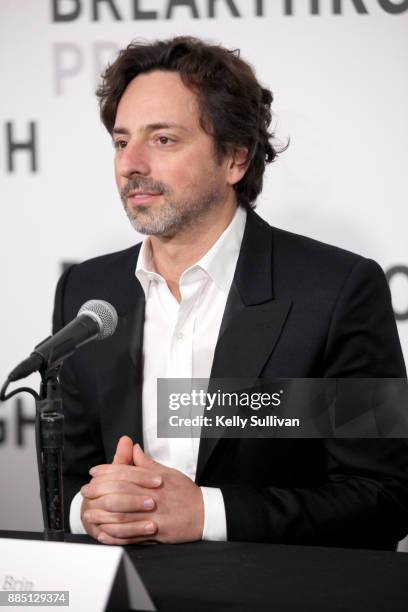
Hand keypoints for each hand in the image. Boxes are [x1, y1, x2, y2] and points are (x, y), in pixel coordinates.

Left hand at [83, 441, 203, 544]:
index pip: (125, 473)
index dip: (107, 471)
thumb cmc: (186, 493)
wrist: (204, 514)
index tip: (94, 472)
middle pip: (119, 493)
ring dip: (103, 515)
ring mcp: (153, 517)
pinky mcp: (155, 534)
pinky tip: (104, 533)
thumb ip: (148, 463)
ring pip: (122, 516)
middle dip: (99, 492)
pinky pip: (131, 536)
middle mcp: (152, 498)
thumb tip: (134, 449)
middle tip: (85, 491)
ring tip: (88, 513)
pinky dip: (115, 536)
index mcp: (154, 481)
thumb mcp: (168, 472)